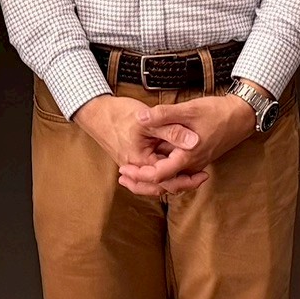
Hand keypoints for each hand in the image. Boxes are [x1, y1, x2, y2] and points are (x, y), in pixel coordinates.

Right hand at [74, 95, 199, 196]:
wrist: (96, 112)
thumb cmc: (119, 114)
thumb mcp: (149, 121)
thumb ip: (172, 131)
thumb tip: (195, 141)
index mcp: (140, 162)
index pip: (167, 180)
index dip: (187, 180)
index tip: (203, 174)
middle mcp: (136, 168)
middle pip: (161, 186)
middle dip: (182, 184)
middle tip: (201, 178)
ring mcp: (133, 165)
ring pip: (155, 181)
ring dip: (173, 180)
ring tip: (191, 175)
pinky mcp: (133, 159)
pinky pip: (150, 173)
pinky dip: (163, 173)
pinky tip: (174, 166)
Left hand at [119, 91, 260, 195]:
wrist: (242, 115)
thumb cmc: (217, 112)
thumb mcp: (188, 110)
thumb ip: (164, 114)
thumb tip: (140, 117)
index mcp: (188, 156)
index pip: (159, 175)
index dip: (139, 175)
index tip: (124, 170)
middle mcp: (192, 165)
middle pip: (163, 183)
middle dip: (142, 182)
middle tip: (122, 176)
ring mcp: (196, 163)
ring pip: (171, 179)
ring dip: (151, 177)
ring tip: (132, 172)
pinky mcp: (198, 158)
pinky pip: (178, 171)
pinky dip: (163, 171)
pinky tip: (152, 162)